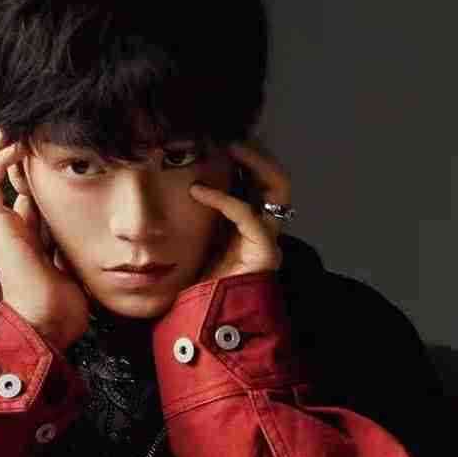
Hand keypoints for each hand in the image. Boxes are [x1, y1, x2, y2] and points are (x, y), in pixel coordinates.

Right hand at [0, 125, 89, 350]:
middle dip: (3, 153)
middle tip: (20, 127)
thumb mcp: (71, 256)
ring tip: (10, 126)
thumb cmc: (64, 301)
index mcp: (21, 235)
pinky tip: (16, 146)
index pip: (14, 192)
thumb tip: (80, 213)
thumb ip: (70, 235)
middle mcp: (4, 228)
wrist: (48, 322)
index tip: (43, 146)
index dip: (24, 169)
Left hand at [190, 137, 291, 283]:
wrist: (206, 320)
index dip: (248, 156)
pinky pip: (248, 215)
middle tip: (232, 136)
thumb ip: (200, 212)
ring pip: (277, 188)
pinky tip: (198, 191)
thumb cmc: (199, 282)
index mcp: (251, 223)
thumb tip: (180, 178)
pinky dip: (223, 199)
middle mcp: (266, 228)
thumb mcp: (198, 237)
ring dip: (255, 162)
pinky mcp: (265, 253)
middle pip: (277, 178)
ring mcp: (269, 239)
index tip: (222, 138)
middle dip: (259, 153)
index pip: (261, 180)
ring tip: (229, 147)